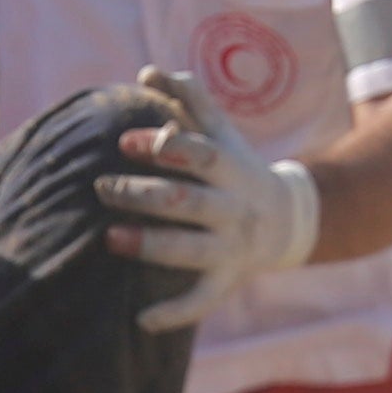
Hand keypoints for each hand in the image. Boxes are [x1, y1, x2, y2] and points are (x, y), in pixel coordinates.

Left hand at [103, 69, 316, 332]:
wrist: (289, 221)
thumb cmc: (238, 169)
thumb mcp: (222, 133)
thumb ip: (188, 100)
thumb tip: (148, 71)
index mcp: (231, 169)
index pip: (200, 154)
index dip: (165, 147)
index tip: (124, 141)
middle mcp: (233, 210)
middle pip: (188, 202)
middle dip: (144, 195)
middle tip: (101, 187)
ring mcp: (231, 248)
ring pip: (190, 251)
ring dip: (150, 246)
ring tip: (109, 239)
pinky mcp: (226, 281)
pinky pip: (201, 301)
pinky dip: (174, 313)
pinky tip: (141, 321)